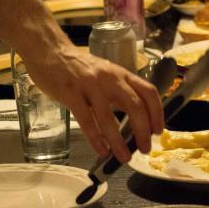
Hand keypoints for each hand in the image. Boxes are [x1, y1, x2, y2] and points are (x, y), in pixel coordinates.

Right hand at [23, 44, 163, 160]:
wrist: (50, 50)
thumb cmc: (79, 68)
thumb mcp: (106, 75)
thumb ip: (119, 94)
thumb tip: (134, 123)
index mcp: (122, 74)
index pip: (148, 92)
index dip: (157, 113)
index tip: (158, 131)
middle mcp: (110, 78)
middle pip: (135, 106)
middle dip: (143, 131)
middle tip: (145, 149)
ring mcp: (90, 85)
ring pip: (109, 118)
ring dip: (119, 142)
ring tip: (124, 157)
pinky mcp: (70, 93)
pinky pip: (86, 121)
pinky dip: (96, 139)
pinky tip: (101, 151)